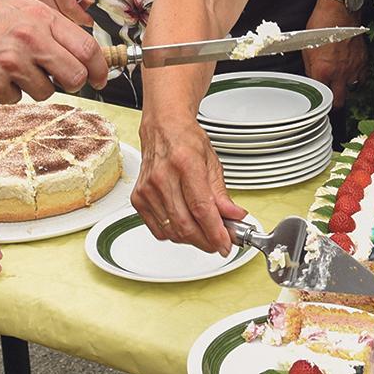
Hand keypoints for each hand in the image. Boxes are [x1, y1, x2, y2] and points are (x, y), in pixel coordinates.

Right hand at [0, 0, 108, 101]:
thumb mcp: (18, 6)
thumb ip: (51, 26)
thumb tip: (82, 51)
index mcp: (40, 17)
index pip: (86, 48)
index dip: (99, 68)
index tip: (100, 77)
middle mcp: (29, 40)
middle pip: (74, 76)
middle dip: (72, 82)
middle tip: (60, 79)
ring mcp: (10, 64)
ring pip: (45, 92)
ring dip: (34, 86)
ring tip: (11, 66)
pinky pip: (16, 99)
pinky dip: (8, 91)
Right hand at [18, 0, 94, 27]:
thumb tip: (90, 0)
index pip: (69, 8)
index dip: (82, 18)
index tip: (89, 21)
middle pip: (58, 14)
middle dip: (72, 17)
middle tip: (84, 12)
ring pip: (47, 12)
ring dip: (61, 13)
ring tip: (73, 4)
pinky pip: (39, 4)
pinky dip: (51, 6)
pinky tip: (59, 0)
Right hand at [132, 112, 247, 254]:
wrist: (163, 128)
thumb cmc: (186, 141)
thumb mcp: (212, 163)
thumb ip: (222, 194)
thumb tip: (235, 216)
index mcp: (185, 163)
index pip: (201, 208)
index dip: (215, 232)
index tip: (226, 244)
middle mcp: (162, 176)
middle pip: (185, 225)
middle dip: (206, 241)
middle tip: (219, 242)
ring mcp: (147, 189)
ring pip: (172, 231)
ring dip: (192, 239)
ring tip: (205, 234)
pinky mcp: (138, 198)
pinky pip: (158, 230)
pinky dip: (174, 234)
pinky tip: (185, 227)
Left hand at [302, 0, 364, 105]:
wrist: (339, 11)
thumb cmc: (322, 25)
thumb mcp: (306, 47)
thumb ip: (310, 67)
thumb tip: (312, 76)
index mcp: (322, 71)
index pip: (321, 96)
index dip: (319, 100)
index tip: (318, 101)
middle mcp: (339, 73)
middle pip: (339, 101)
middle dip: (334, 104)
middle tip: (330, 102)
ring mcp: (353, 68)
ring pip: (352, 90)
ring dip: (346, 89)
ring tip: (340, 85)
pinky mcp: (362, 61)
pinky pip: (362, 77)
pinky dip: (357, 78)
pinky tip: (351, 74)